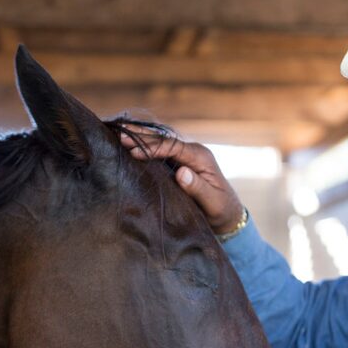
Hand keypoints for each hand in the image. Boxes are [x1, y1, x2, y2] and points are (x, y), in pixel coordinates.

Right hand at [119, 127, 244, 234]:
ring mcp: (186, 156)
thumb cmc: (221, 209)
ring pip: (160, 143)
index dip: (152, 147)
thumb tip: (181, 172)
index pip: (172, 147)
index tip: (133, 151)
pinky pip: (161, 152)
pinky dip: (145, 146)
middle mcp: (193, 152)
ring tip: (118, 132)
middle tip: (118, 133)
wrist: (229, 214)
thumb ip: (197, 187)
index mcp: (200, 157)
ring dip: (140, 138)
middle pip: (164, 140)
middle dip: (141, 136)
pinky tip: (129, 144)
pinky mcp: (180, 163)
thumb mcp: (212, 202)